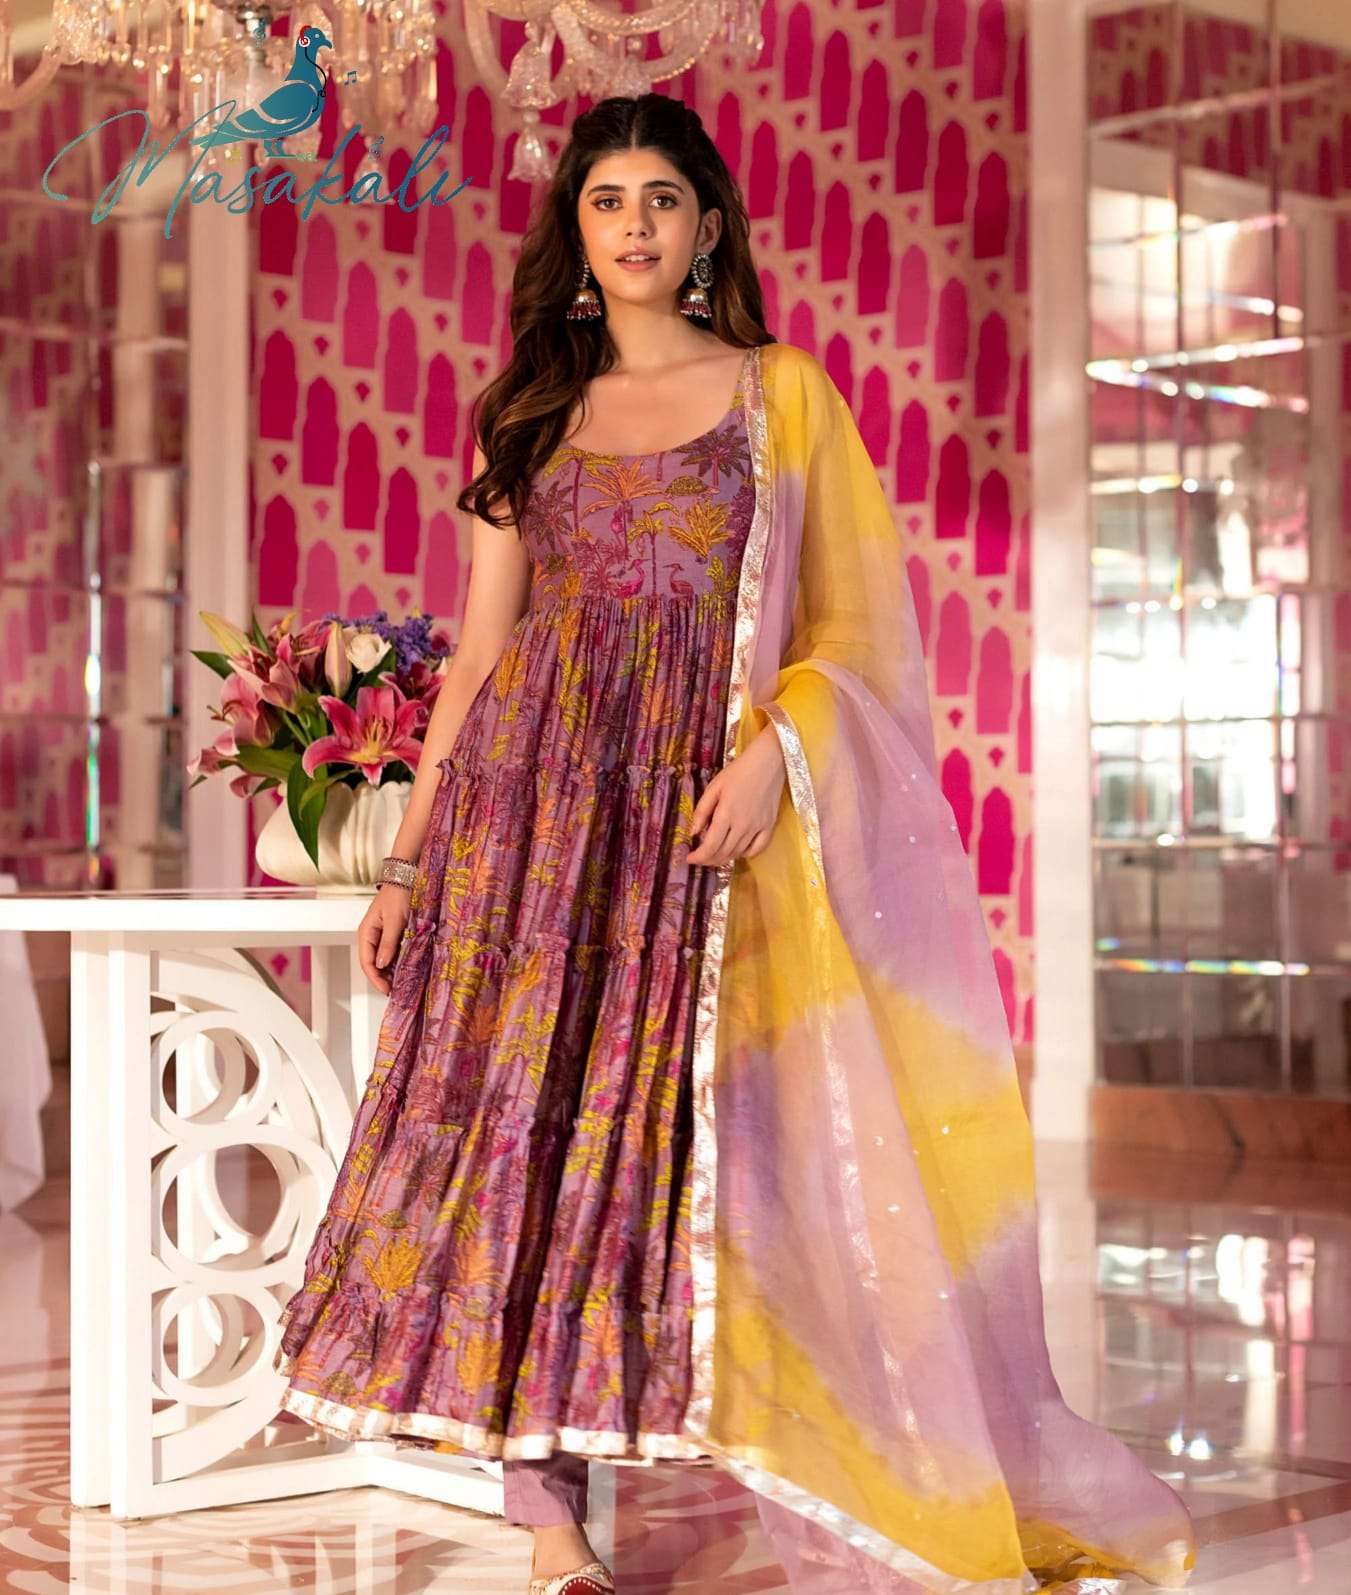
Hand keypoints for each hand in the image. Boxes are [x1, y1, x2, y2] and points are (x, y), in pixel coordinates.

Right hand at [358, 883, 411, 994]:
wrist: (407, 877)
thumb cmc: (398, 895)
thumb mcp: (394, 921)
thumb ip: (388, 943)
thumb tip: (381, 965)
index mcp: (366, 933)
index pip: (367, 962)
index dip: (376, 979)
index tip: (387, 990)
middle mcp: (371, 936)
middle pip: (374, 963)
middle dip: (383, 978)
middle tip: (396, 991)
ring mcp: (382, 934)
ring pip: (383, 959)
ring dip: (390, 971)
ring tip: (402, 984)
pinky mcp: (392, 933)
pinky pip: (392, 951)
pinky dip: (397, 962)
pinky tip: (405, 969)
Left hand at [687, 726, 786, 867]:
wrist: (768, 763)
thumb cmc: (738, 772)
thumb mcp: (714, 787)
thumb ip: (702, 811)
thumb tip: (693, 833)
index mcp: (726, 814)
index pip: (710, 846)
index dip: (698, 857)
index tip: (689, 859)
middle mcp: (742, 825)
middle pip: (723, 854)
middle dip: (708, 860)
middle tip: (700, 858)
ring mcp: (758, 828)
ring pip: (738, 853)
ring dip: (724, 859)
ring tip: (714, 855)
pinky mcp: (769, 826)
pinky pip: (757, 849)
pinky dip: (745, 854)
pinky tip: (737, 851)